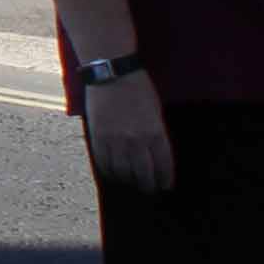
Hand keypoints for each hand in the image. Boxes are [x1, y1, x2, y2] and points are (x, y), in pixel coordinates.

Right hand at [78, 68, 175, 192]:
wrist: (112, 74)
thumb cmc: (138, 89)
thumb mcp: (155, 111)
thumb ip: (156, 134)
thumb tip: (155, 155)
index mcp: (155, 133)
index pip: (163, 165)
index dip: (164, 179)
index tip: (164, 186)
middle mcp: (136, 140)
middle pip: (143, 174)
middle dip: (148, 185)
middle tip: (149, 189)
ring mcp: (115, 140)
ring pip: (123, 172)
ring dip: (128, 180)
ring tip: (131, 182)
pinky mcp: (98, 138)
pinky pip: (104, 163)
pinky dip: (109, 171)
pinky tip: (114, 172)